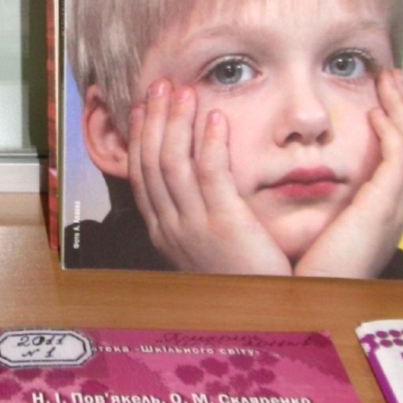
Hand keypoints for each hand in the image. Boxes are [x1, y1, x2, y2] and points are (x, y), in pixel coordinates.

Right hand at [128, 79, 290, 274]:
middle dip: (155, 120)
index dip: (142, 137)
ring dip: (177, 123)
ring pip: (173, 164)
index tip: (146, 108)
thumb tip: (195, 184)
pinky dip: (208, 143)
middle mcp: (171, 228)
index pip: (142, 175)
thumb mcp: (206, 248)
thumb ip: (196, 216)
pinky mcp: (224, 225)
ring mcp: (194, 227)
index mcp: (164, 232)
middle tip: (162, 85)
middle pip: (152, 164)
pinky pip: (210, 176)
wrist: (260, 317)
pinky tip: (215, 119)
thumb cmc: (241, 281)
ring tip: (186, 91)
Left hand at [294, 68, 402, 278]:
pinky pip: (398, 160)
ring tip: (389, 80)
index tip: (377, 101)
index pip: (394, 160)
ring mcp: (393, 211)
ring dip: (401, 109)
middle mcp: (392, 211)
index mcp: (377, 216)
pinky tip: (377, 112)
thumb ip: (309, 209)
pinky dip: (392, 132)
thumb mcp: (311, 233)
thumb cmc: (300, 276)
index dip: (391, 127)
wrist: (307, 306)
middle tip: (391, 76)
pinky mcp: (382, 211)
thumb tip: (286, 187)